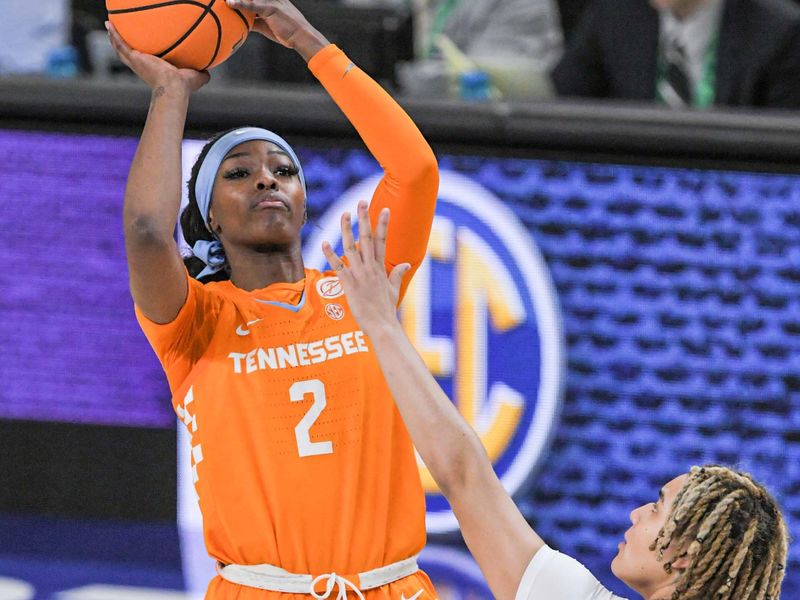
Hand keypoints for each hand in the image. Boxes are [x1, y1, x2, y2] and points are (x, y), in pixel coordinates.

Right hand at [105, 21, 209, 93]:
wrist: (174, 88)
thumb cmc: (184, 87)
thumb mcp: (196, 77)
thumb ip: (202, 72)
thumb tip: (209, 71)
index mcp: (154, 70)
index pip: (146, 60)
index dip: (141, 54)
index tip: (140, 47)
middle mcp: (143, 66)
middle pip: (129, 53)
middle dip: (123, 43)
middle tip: (118, 33)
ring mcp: (136, 63)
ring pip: (121, 48)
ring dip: (114, 37)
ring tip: (110, 24)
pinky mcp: (134, 58)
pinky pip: (121, 44)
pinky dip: (114, 34)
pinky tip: (110, 24)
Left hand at [225, 0, 328, 60]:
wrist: (302, 37)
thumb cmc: (287, 33)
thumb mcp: (268, 26)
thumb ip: (255, 21)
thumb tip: (243, 24)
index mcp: (271, 0)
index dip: (243, 0)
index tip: (231, 1)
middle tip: (224, 0)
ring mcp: (270, 1)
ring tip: (223, 0)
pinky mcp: (270, 8)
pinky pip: (252, 5)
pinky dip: (240, 3)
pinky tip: (229, 3)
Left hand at [322, 202, 410, 331]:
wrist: (382, 325)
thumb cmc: (387, 309)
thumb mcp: (394, 289)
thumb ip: (398, 274)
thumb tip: (407, 264)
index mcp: (381, 268)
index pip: (383, 241)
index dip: (383, 224)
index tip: (385, 209)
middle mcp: (371, 268)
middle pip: (367, 239)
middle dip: (364, 219)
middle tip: (362, 203)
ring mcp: (360, 275)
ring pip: (352, 248)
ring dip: (347, 231)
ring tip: (344, 215)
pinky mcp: (350, 284)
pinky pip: (338, 267)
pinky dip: (331, 255)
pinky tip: (325, 242)